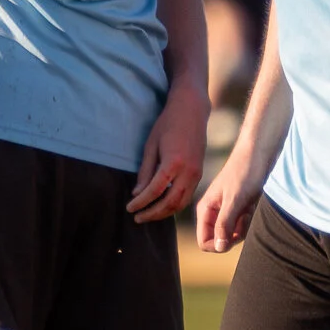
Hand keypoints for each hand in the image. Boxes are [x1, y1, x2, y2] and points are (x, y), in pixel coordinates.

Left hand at [127, 80, 207, 225]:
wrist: (192, 111)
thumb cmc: (167, 124)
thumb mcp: (151, 145)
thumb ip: (145, 171)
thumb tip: (137, 194)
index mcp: (174, 162)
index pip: (155, 191)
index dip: (141, 203)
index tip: (129, 208)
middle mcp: (188, 171)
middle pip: (170, 203)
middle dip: (152, 214)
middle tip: (137, 218)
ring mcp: (196, 173)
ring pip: (181, 203)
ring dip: (164, 213)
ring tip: (148, 215)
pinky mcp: (199, 173)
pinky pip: (187, 196)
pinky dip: (174, 205)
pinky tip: (161, 205)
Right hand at [196, 142, 266, 252]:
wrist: (259, 153)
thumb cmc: (245, 172)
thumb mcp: (235, 201)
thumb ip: (224, 225)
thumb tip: (218, 248)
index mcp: (205, 209)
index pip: (204, 242)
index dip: (219, 244)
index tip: (234, 232)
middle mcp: (213, 211)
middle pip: (220, 240)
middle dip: (234, 235)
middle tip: (244, 216)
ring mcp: (226, 210)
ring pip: (232, 233)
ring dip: (244, 226)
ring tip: (249, 208)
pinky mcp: (238, 207)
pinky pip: (242, 224)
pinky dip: (249, 219)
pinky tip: (253, 206)